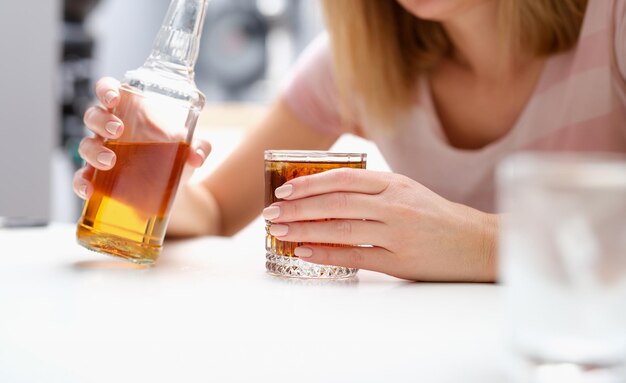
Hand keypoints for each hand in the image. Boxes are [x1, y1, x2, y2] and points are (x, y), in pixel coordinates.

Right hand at [72, 77, 210, 201]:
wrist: (171, 189)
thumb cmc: (174, 156)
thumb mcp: (187, 150)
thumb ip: (198, 148)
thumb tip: (197, 156)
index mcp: (129, 112)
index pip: (109, 91)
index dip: (106, 89)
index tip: (114, 98)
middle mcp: (110, 129)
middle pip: (93, 115)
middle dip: (101, 120)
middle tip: (117, 130)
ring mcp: (102, 152)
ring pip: (85, 144)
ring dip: (93, 151)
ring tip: (109, 161)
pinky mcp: (98, 177)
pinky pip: (81, 177)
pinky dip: (81, 183)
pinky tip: (89, 190)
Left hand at [263, 168, 497, 281]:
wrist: (480, 243)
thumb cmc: (439, 217)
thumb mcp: (409, 192)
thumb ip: (374, 190)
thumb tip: (328, 193)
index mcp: (394, 183)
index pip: (343, 178)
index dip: (309, 183)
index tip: (284, 189)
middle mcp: (394, 204)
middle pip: (335, 202)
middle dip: (298, 206)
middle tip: (273, 212)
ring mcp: (397, 232)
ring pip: (340, 227)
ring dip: (305, 229)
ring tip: (281, 231)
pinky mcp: (400, 260)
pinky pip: (355, 255)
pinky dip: (326, 253)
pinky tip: (305, 251)